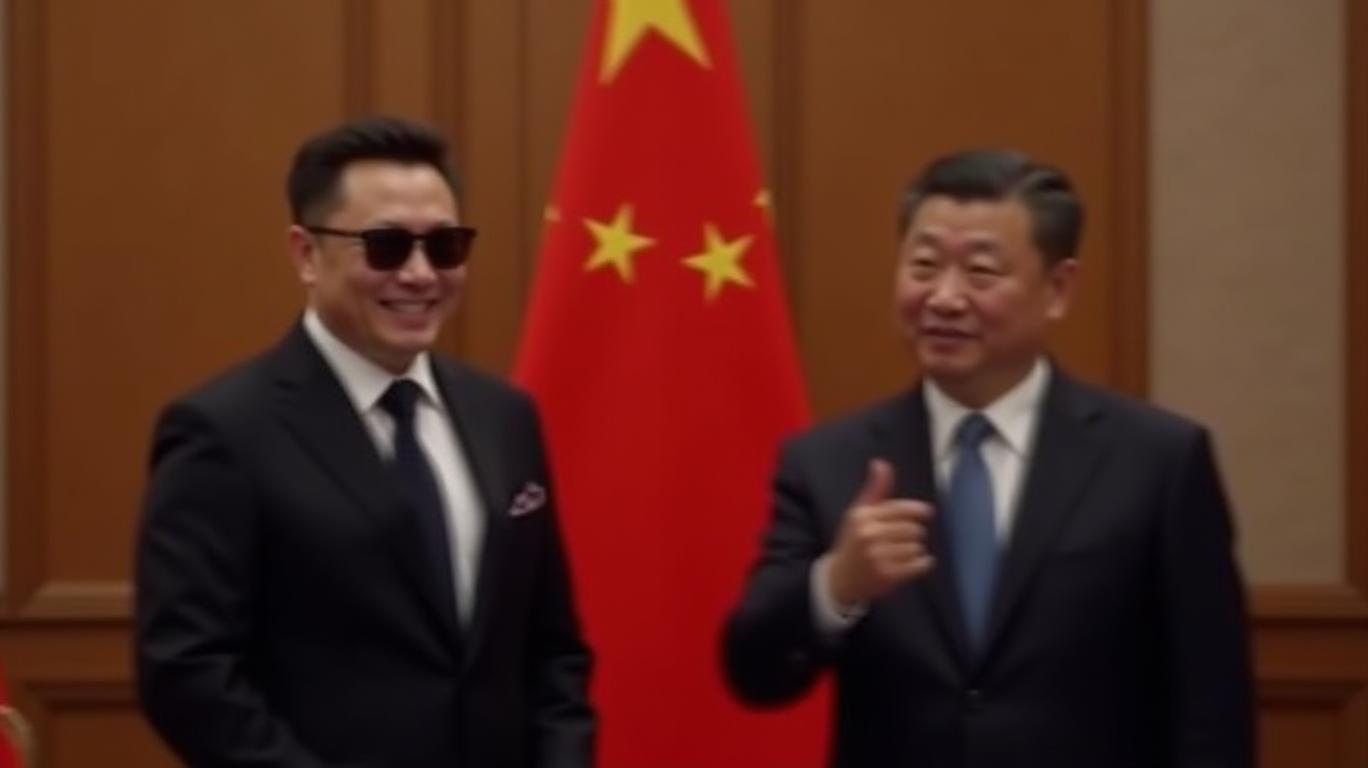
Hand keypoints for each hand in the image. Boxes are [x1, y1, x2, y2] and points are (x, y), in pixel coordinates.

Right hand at [826, 459, 934, 606]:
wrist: (840, 578)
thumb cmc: (853, 541)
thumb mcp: (858, 513)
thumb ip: (875, 489)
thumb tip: (880, 463)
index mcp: (863, 517)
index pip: (900, 509)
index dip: (918, 510)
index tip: (927, 512)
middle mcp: (869, 535)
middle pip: (912, 529)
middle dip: (914, 533)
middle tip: (906, 538)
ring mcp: (877, 557)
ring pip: (916, 547)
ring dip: (916, 550)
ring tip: (904, 552)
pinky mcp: (887, 576)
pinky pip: (918, 564)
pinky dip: (922, 563)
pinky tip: (917, 563)